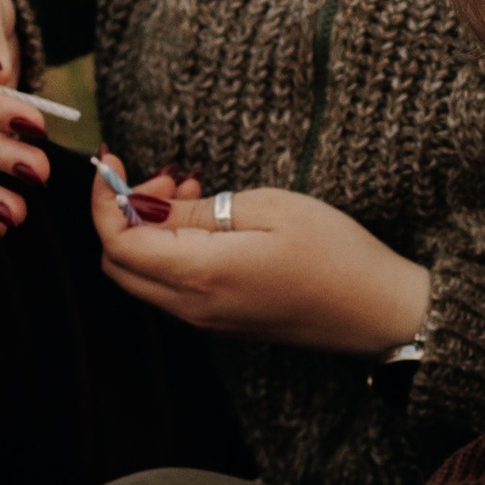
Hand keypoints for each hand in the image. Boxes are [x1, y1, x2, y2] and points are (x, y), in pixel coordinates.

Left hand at [94, 178, 430, 356]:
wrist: (379, 311)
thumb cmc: (336, 254)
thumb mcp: (269, 208)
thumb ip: (199, 208)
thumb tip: (147, 203)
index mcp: (201, 275)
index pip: (117, 243)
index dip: (104, 199)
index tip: (114, 162)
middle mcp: (194, 306)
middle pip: (118, 264)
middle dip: (124, 214)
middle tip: (165, 177)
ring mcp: (207, 320)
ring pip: (143, 276)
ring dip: (150, 231)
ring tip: (193, 189)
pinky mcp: (222, 322)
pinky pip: (173, 288)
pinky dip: (171, 250)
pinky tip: (207, 221)